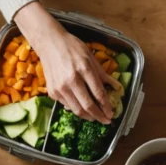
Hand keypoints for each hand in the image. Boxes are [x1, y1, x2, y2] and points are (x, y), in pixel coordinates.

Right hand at [15, 3, 112, 122]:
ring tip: (95, 117)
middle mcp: (71, 80)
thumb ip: (103, 74)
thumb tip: (116, 87)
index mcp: (84, 69)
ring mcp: (60, 87)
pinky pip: (67, 105)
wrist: (49, 43)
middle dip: (99, 116)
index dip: (106, 106)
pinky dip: (76, 109)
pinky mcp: (52, 92)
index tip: (111, 114)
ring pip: (76, 109)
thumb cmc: (72, 47)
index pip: (98, 93)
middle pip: (88, 105)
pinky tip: (81, 108)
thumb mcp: (91, 57)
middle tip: (106, 121)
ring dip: (88, 116)